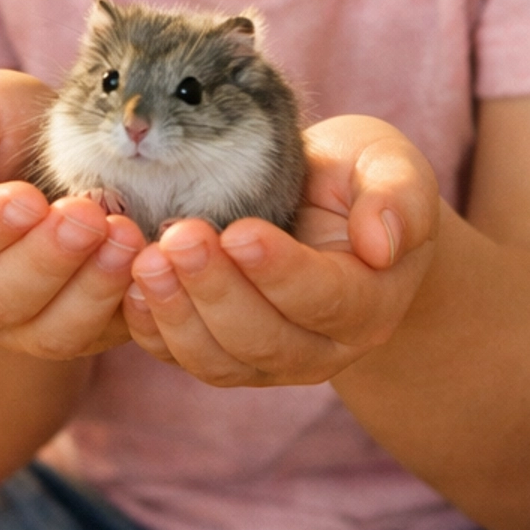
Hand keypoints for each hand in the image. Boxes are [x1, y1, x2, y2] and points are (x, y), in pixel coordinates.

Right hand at [0, 70, 145, 357]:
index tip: (28, 199)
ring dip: (90, 288)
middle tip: (88, 215)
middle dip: (46, 259)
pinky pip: (98, 338)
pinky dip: (125, 309)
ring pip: (48, 330)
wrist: (50, 162)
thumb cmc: (0, 133)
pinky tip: (150, 266)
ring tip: (126, 236)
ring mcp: (20, 322)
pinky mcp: (76, 332)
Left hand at [120, 115, 438, 385]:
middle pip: (267, 340)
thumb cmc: (360, 181)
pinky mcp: (226, 357)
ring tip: (147, 260)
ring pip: (220, 361)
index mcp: (371, 302)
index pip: (326, 299)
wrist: (332, 212)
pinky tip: (130, 285)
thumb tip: (382, 243)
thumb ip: (398, 197)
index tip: (240, 231)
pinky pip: (184, 359)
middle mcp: (323, 347)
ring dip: (179, 314)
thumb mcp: (392, 168)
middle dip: (218, 291)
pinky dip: (153, 330)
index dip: (281, 272)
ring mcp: (271, 361)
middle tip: (180, 236)